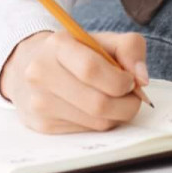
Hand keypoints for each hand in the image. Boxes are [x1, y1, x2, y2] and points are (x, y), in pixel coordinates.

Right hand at [0, 30, 149, 133]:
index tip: (130, 81)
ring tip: (114, 102)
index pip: (92, 69)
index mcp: (57, 46)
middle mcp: (41, 74)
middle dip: (126, 105)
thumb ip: (129, 48)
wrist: (30, 65)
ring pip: (96, 122)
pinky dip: (100, 123)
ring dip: (116, 116)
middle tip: (132, 97)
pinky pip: (86, 132)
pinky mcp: (42, 125)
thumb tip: (142, 79)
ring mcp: (39, 102)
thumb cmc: (74, 53)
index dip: (120, 80)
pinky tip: (94, 110)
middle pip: (98, 103)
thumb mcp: (101, 40)